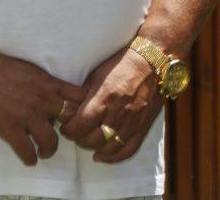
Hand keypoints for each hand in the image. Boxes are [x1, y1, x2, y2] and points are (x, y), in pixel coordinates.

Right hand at [0, 51, 82, 165]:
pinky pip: (26, 150)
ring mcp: (28, 116)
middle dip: (70, 130)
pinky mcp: (10, 128)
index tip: (77, 115)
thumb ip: (47, 85)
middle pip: (70, 120)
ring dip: (49, 149)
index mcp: (50, 84)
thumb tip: (54, 98)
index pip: (80, 97)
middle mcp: (44, 100)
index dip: (82, 108)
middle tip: (62, 136)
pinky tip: (29, 159)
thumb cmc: (3, 68)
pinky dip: (30, 158)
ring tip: (45, 152)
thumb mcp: (34, 71)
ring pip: (50, 140)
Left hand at [60, 48, 162, 163]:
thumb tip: (69, 111)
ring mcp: (133, 121)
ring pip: (108, 147)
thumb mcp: (97, 75)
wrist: (152, 61)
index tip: (67, 126)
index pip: (79, 126)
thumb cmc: (122, 64)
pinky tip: (102, 155)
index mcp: (104, 98)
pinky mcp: (143, 125)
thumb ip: (84, 96)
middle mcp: (118, 112)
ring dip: (95, 147)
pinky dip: (113, 157)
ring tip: (90, 141)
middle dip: (80, 139)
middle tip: (77, 133)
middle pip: (92, 140)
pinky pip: (128, 149)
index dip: (68, 130)